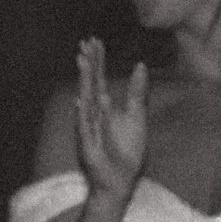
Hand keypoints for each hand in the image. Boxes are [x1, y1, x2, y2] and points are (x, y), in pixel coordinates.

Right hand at [73, 39, 147, 202]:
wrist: (119, 181)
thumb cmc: (126, 152)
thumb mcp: (136, 117)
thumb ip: (136, 92)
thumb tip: (140, 65)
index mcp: (105, 107)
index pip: (100, 78)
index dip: (98, 60)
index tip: (95, 40)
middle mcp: (93, 114)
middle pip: (90, 84)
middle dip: (89, 63)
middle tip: (85, 43)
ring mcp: (88, 129)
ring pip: (86, 100)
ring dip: (84, 81)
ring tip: (82, 62)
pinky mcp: (87, 146)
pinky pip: (84, 128)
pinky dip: (82, 115)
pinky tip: (80, 101)